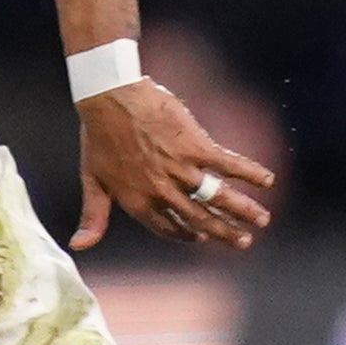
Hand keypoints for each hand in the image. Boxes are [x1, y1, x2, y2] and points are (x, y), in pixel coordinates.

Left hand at [74, 80, 274, 251]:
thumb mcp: (91, 179)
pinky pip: (229, 164)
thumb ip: (93, 216)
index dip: (185, 234)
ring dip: (243, 210)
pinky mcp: (195, 146)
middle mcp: (162, 190)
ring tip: (262, 220)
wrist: (109, 98)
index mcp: (137, 200)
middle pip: (199, 217)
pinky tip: (267, 180)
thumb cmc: (98, 136)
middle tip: (243, 242)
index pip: (166, 227)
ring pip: (218, 197)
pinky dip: (250, 172)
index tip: (201, 238)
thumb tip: (78, 246)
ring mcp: (180, 169)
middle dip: (224, 232)